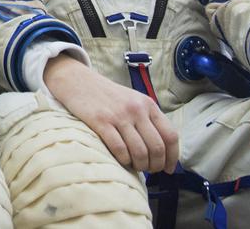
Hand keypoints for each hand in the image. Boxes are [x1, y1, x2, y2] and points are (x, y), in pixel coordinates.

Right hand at [43, 54, 177, 173]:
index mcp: (148, 104)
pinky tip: (121, 160)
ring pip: (139, 151)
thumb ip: (147, 119)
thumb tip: (161, 151)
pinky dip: (123, 160)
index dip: (172, 157)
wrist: (77, 80)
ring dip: (140, 165)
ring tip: (135, 166)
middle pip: (157, 147)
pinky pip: (119, 149)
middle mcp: (136, 109)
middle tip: (149, 170)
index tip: (167, 168)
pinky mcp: (100, 121)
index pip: (170, 136)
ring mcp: (118, 115)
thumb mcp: (133, 100)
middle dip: (155, 165)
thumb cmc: (107, 96)